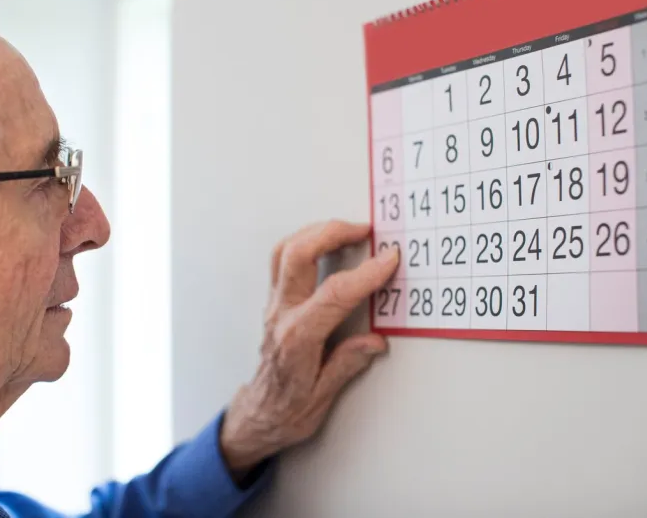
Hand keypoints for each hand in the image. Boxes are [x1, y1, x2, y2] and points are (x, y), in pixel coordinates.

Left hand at [220, 220, 398, 472]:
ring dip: (315, 232)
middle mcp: (281, 315)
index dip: (365, 274)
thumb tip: (375, 341)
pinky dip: (304, 243)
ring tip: (346, 230)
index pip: (333, 295)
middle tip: (364, 229)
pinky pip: (282, 261)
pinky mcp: (273, 303)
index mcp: (297, 338)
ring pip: (285, 251)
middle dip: (332, 233)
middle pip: (298, 255)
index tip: (388, 260)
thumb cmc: (287, 411)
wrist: (258, 417)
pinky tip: (324, 243)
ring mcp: (274, 306)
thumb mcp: (322, 398)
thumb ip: (347, 364)